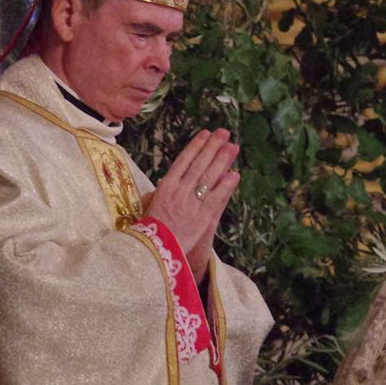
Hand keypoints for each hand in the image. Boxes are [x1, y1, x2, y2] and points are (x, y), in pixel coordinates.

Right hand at [142, 129, 238, 270]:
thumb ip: (159, 193)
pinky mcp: (203, 218)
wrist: (154, 252)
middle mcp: (179, 191)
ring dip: (222, 161)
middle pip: (199, 164)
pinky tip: (235, 174)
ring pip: (209, 178)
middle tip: (224, 133)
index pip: (183, 160)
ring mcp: (192, 204)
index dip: (196, 146)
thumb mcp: (150, 207)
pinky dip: (226, 186)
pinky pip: (217, 198)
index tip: (206, 134)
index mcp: (165, 187)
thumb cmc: (150, 231)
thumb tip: (165, 182)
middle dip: (213, 147)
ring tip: (233, 147)